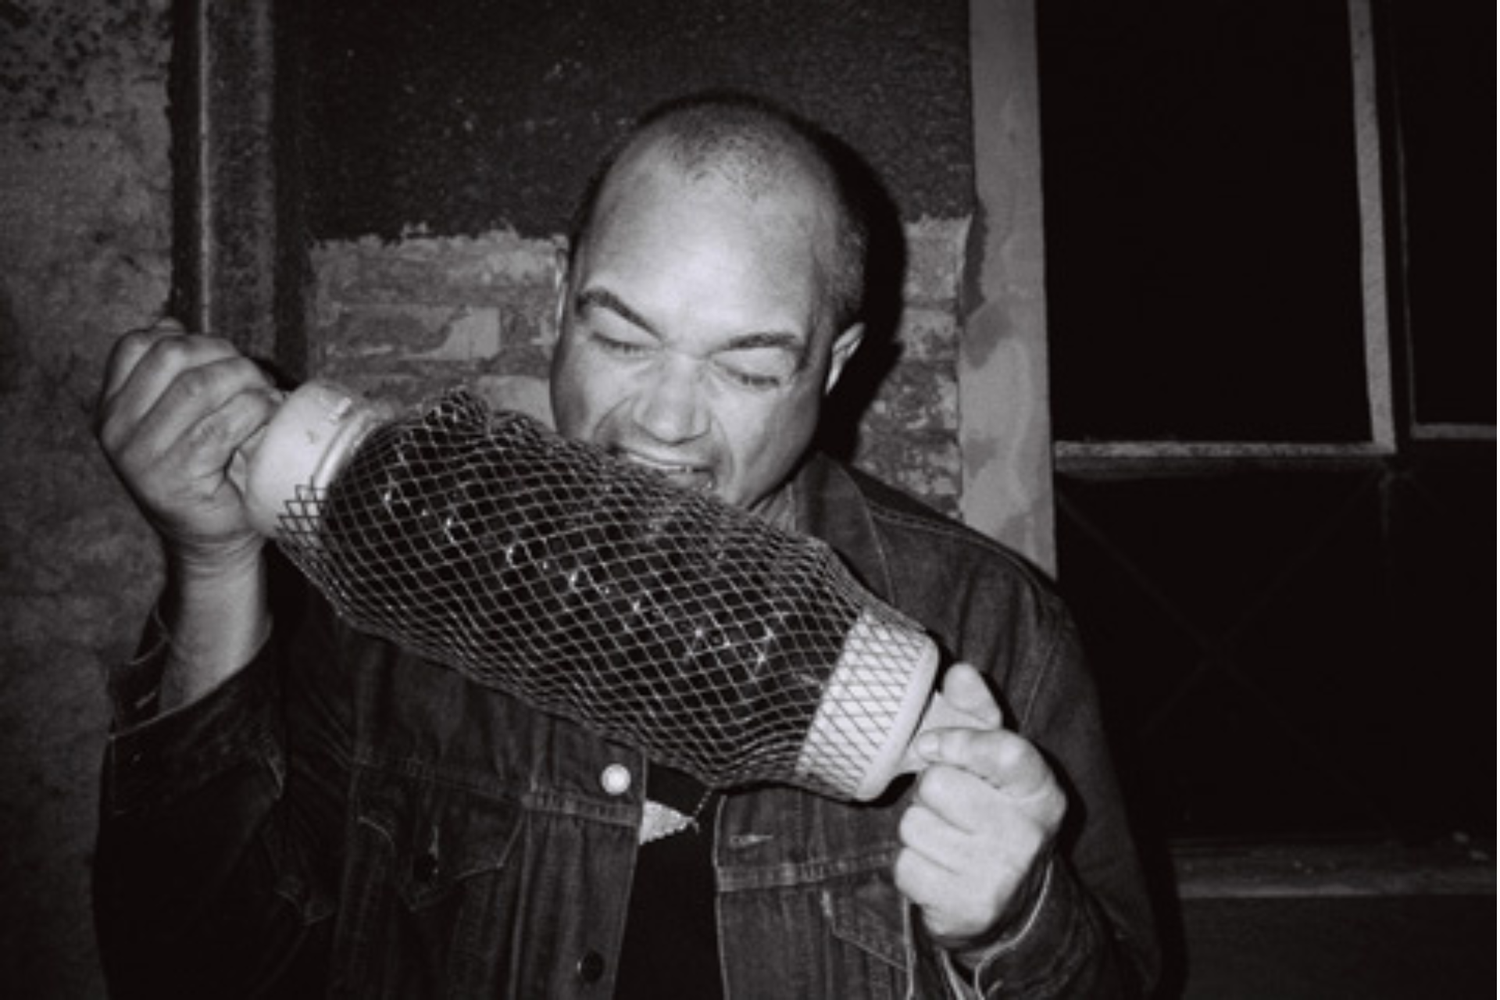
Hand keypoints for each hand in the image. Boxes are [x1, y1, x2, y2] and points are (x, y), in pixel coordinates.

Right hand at [95, 319, 278, 579]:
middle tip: (254, 379)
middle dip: (224, 358)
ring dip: (247, 384)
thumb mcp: (181, 418)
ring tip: (266, 400)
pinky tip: (268, 419)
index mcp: (111, 409)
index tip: (222, 360)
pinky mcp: (175, 476)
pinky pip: (222, 424)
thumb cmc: (209, 474)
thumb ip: (173, 374)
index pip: (138, 344)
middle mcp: (115, 430)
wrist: (214, 543)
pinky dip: (255, 412)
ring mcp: (140, 456)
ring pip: (201, 385)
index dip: (190, 340)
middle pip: (173, 355)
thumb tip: (170, 323)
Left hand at [894, 663, 1066, 953]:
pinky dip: (911, 867)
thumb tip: (958, 671)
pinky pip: (905, 866)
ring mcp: (1000, 875)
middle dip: (930, 791)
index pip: (1002, 750)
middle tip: (949, 807)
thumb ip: (977, 714)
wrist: (1007, 903)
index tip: (930, 746)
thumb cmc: (991, 815)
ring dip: (918, 831)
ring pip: (914, 825)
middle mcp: (1028, 834)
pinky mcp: (968, 909)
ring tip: (945, 839)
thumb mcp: (994, 764)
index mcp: (1040, 791)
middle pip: (939, 784)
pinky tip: (937, 869)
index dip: (957, 741)